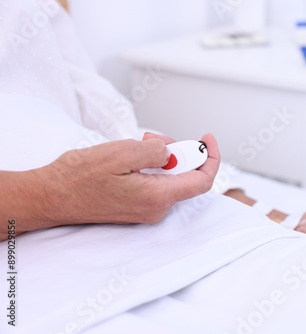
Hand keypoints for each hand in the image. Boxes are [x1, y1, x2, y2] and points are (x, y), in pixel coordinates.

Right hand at [22, 133, 219, 232]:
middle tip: (154, 138)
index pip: (202, 181)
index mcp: (158, 197)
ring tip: (139, 144)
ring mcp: (146, 210)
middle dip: (177, 152)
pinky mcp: (136, 207)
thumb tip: (171, 153)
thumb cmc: (80, 177)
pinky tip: (133, 157)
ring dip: (162, 158)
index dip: (210, 158)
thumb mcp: (123, 152)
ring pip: (170, 179)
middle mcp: (156, 209)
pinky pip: (156, 184)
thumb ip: (157, 151)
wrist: (51, 196)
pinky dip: (152, 167)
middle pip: (186, 177)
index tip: (207, 139)